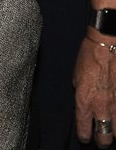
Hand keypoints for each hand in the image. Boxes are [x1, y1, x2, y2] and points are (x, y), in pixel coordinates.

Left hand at [74, 32, 115, 147]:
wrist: (106, 46)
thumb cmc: (88, 58)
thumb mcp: (75, 78)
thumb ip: (80, 95)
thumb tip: (83, 105)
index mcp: (84, 102)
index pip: (84, 130)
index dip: (84, 136)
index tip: (85, 137)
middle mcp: (102, 107)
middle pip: (105, 137)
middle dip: (102, 141)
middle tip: (101, 140)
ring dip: (114, 132)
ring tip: (112, 131)